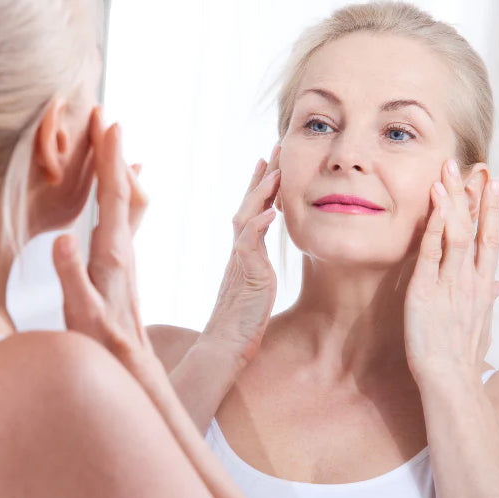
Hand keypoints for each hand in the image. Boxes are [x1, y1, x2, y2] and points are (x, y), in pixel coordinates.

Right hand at [53, 107, 152, 369]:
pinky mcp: (124, 266)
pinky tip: (124, 193)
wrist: (131, 362)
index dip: (110, 160)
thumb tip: (63, 239)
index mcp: (111, 255)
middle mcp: (123, 250)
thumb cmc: (103, 341)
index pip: (111, 198)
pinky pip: (126, 220)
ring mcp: (126, 257)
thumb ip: (71, 278)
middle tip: (107, 118)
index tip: (109, 125)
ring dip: (119, 171)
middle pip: (123, 193)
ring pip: (127, 205)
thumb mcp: (81, 313)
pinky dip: (123, 196)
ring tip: (114, 144)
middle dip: (114, 154)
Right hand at [202, 145, 280, 366]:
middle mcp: (239, 254)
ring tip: (274, 170)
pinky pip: (249, 246)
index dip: (261, 189)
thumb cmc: (239, 325)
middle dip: (262, 177)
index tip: (271, 165)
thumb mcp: (253, 291)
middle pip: (248, 207)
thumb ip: (256, 271)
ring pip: (246, 219)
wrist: (224, 348)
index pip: (252, 214)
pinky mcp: (246, 276)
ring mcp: (240, 263)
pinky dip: (258, 227)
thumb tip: (262, 265)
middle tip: (274, 149)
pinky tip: (271, 212)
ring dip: (260, 194)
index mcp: (243, 255)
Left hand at [404, 159, 498, 383]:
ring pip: (456, 233)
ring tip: (449, 171)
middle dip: (476, 195)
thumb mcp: (480, 324)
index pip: (488, 240)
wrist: (450, 381)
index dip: (491, 210)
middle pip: (476, 229)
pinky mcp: (425, 291)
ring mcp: (449, 284)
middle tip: (474, 164)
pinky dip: (433, 224)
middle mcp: (469, 280)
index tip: (493, 184)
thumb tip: (498, 285)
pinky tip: (434, 201)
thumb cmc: (461, 357)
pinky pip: (431, 251)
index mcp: (481, 286)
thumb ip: (487, 299)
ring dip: (453, 200)